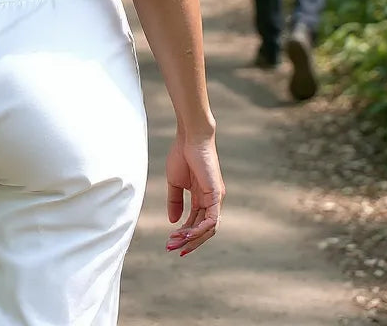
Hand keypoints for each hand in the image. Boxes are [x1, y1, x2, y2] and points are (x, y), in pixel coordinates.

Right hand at [165, 134, 223, 256]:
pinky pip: (211, 219)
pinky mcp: (216, 195)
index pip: (196, 222)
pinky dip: (199, 229)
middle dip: (188, 241)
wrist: (190, 138)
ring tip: (175, 242)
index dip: (184, 234)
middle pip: (203, 229)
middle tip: (171, 248)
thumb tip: (173, 221)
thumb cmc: (182, 154)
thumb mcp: (175, 183)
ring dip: (191, 238)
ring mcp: (216, 198)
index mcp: (202, 197)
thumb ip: (175, 201)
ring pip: (208, 228)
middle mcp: (212, 201)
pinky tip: (186, 234)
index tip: (170, 242)